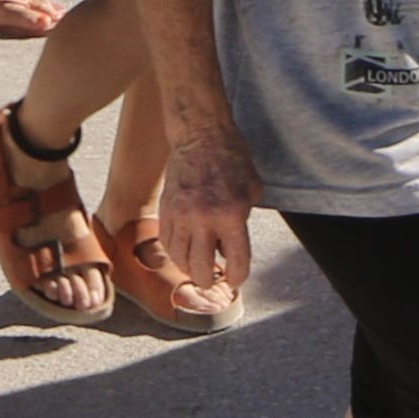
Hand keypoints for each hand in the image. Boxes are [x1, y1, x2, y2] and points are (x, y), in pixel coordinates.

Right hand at [154, 130, 258, 302]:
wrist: (201, 135)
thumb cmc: (232, 159)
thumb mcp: (252, 190)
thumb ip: (244, 220)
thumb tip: (230, 247)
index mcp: (231, 215)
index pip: (236, 262)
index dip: (238, 277)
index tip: (236, 278)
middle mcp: (204, 219)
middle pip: (200, 270)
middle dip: (209, 281)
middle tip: (213, 279)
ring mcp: (181, 216)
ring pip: (180, 260)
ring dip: (190, 269)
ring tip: (198, 267)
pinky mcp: (166, 210)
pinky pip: (167, 243)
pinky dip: (176, 253)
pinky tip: (185, 250)